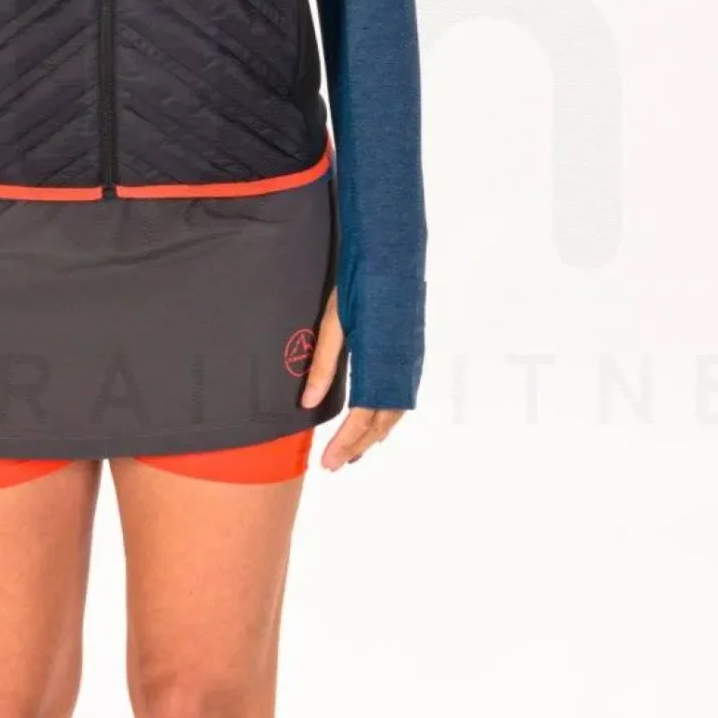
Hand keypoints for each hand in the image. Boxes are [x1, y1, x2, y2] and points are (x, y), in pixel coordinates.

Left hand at [299, 287, 405, 470]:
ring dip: (374, 434)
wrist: (392, 251)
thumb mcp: (333, 322)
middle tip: (335, 465)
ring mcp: (410, 361)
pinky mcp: (412, 352)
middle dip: (358, 445)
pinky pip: (401, 396)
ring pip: (395, 412)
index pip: (362, 417)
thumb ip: (322, 365)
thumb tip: (306, 402)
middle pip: (380, 422)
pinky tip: (376, 421)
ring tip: (354, 452)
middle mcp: (401, 367)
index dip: (345, 442)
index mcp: (379, 361)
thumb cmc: (359, 283)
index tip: (328, 463)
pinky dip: (387, 416)